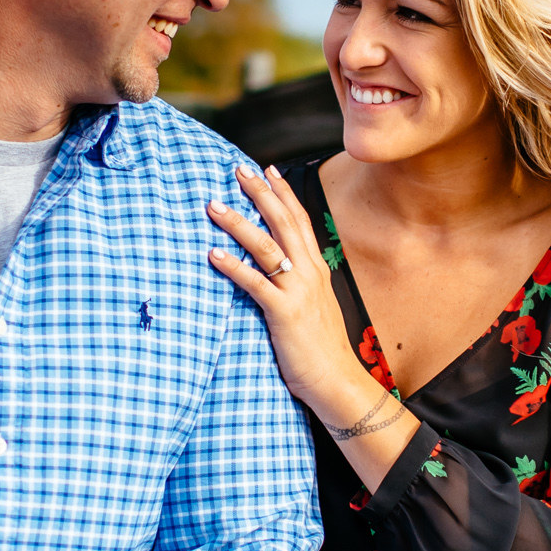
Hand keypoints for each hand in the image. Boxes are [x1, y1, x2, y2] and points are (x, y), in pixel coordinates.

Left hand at [205, 165, 388, 427]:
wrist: (337, 381)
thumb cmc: (321, 348)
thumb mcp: (314, 306)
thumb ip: (299, 284)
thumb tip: (280, 269)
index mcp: (317, 269)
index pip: (300, 220)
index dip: (283, 193)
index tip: (267, 169)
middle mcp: (310, 273)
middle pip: (283, 222)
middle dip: (260, 193)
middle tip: (237, 170)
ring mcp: (298, 291)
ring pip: (267, 245)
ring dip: (238, 222)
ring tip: (214, 204)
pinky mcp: (284, 312)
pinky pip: (255, 282)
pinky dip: (233, 265)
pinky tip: (212, 254)